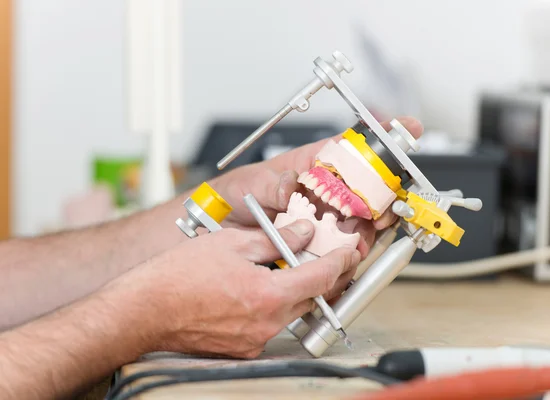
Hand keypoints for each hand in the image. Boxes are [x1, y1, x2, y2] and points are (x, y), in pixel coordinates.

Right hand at [109, 220, 360, 358]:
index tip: (350, 251)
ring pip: (292, 311)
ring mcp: (254, 340)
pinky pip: (271, 324)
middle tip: (324, 255)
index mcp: (268, 295)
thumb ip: (273, 239)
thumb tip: (301, 234)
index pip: (322, 277)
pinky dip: (274, 305)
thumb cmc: (176, 277)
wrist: (143, 311)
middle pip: (313, 298)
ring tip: (281, 266)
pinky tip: (258, 287)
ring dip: (296, 290)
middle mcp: (266, 323)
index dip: (342, 261)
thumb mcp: (230, 243)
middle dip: (323, 276)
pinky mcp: (242, 347)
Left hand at [207, 117, 423, 256]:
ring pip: (363, 221)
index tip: (408, 129)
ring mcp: (327, 217)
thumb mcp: (256, 182)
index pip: (355, 146)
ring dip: (368, 230)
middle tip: (386, 206)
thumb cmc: (238, 194)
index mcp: (316, 164)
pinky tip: (347, 255)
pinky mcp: (321, 242)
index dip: (384, 137)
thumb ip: (277, 184)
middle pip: (370, 189)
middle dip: (384, 197)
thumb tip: (293, 185)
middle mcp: (328, 190)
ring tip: (360, 238)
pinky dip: (350, 253)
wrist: (220, 227)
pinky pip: (344, 248)